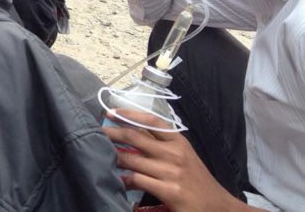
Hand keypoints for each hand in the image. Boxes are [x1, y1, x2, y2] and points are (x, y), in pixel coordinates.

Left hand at [103, 109, 247, 211]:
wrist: (219, 208)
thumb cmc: (196, 181)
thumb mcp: (183, 157)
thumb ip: (160, 146)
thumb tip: (130, 137)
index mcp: (179, 142)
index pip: (152, 121)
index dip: (129, 114)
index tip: (111, 112)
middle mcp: (175, 153)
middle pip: (135, 137)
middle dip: (112, 133)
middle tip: (96, 132)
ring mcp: (172, 172)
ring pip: (132, 159)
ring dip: (113, 157)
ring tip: (101, 156)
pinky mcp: (169, 191)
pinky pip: (137, 180)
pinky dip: (124, 180)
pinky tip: (119, 181)